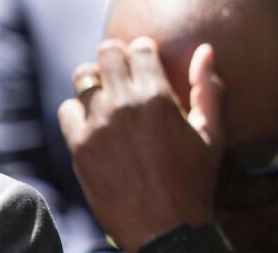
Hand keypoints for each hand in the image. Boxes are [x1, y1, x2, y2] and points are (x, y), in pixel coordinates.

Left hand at [58, 37, 224, 249]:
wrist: (165, 229)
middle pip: (106, 53)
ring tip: (105, 95)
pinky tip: (93, 123)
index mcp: (158, 97)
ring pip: (82, 77)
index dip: (143, 52)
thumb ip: (207, 88)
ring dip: (95, 80)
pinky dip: (77, 111)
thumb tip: (205, 50)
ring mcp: (97, 125)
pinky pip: (66, 110)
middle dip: (116, 58)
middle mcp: (124, 104)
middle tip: (123, 73)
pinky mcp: (79, 147)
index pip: (138, 47)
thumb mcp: (211, 133)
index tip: (145, 62)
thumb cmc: (194, 181)